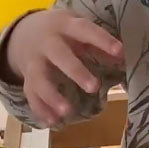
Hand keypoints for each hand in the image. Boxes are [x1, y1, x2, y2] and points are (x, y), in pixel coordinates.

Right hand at [5, 9, 123, 125]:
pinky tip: (52, 122)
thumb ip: (99, 43)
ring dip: (52, 97)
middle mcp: (47, 42)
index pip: (84, 30)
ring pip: (39, 79)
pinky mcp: (27, 78)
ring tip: (67, 113)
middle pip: (59, 56)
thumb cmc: (64, 31)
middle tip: (94, 88)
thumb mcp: (79, 28)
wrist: (25, 32)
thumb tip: (123, 58)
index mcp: (65, 25)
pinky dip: (40, 110)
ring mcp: (34, 61)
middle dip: (76, 72)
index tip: (120, 51)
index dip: (102, 40)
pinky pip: (31, 95)